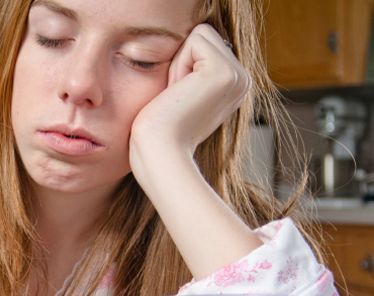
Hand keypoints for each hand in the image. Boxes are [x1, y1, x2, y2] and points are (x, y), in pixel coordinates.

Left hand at [128, 23, 250, 178]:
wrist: (160, 153)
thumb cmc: (160, 131)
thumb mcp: (182, 96)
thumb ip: (192, 71)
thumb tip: (188, 49)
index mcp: (234, 86)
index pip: (204, 44)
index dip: (182, 64)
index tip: (178, 98)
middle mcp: (242, 80)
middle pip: (203, 35)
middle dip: (181, 61)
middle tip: (176, 96)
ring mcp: (238, 76)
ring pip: (200, 34)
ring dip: (179, 63)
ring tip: (178, 95)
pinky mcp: (224, 72)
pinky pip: (195, 39)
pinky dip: (179, 64)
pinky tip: (179, 92)